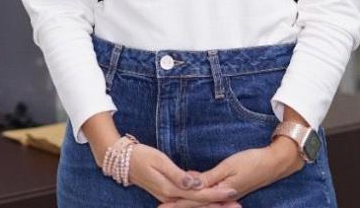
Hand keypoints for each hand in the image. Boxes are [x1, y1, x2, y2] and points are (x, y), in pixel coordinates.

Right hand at [118, 143, 239, 207]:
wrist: (121, 160)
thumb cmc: (141, 156)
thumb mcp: (159, 161)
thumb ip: (178, 175)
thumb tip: (196, 185)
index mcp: (170, 189)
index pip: (199, 195)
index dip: (217, 195)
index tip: (233, 192)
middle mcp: (170, 196)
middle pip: (199, 204)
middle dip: (218, 204)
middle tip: (238, 205)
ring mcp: (168, 196)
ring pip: (194, 204)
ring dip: (211, 204)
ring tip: (229, 203)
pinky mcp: (167, 193)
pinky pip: (187, 200)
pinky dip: (200, 201)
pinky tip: (210, 199)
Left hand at [160, 141, 302, 206]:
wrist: (275, 163)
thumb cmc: (252, 161)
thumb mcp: (229, 167)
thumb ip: (209, 177)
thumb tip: (191, 183)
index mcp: (220, 192)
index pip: (194, 200)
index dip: (177, 203)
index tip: (161, 206)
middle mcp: (222, 197)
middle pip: (197, 204)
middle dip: (179, 206)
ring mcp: (226, 195)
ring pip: (203, 202)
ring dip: (187, 203)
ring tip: (171, 205)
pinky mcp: (230, 191)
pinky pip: (210, 198)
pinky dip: (199, 199)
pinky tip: (193, 197)